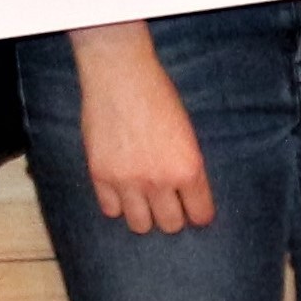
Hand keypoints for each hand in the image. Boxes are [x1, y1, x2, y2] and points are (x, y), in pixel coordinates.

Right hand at [71, 24, 213, 233]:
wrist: (121, 75)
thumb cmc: (158, 94)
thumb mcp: (186, 132)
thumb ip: (186, 165)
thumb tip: (186, 193)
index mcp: (188, 168)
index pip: (200, 215)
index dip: (197, 213)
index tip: (193, 209)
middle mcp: (160, 180)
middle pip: (170, 225)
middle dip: (171, 215)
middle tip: (167, 202)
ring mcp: (128, 181)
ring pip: (140, 225)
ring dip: (143, 214)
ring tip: (142, 198)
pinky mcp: (101, 176)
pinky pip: (110, 210)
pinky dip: (116, 203)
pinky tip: (120, 187)